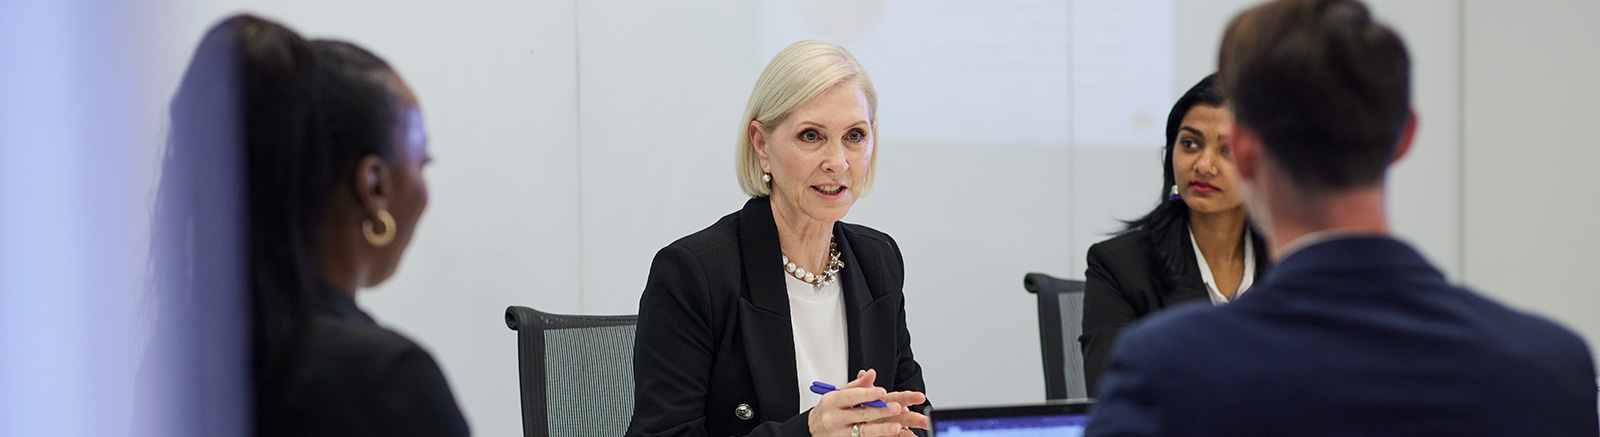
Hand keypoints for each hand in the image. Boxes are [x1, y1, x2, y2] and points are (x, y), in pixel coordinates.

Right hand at [808, 369, 928, 435]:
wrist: (812, 429)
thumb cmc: (829, 409)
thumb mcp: (838, 394)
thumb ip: (857, 385)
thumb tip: (871, 373)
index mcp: (832, 401)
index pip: (851, 396)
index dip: (867, 394)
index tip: (882, 392)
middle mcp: (834, 418)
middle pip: (860, 415)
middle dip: (880, 411)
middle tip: (896, 408)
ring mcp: (839, 434)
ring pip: (863, 432)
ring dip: (881, 430)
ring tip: (896, 427)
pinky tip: (888, 436)